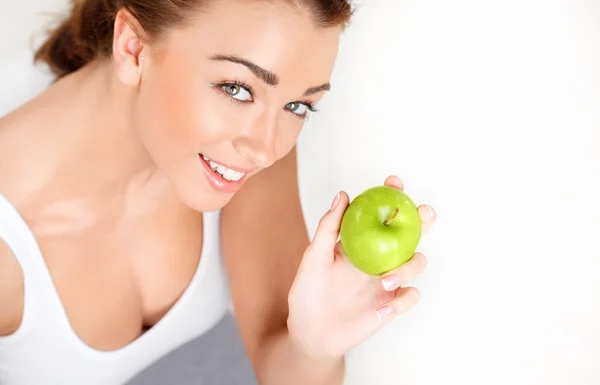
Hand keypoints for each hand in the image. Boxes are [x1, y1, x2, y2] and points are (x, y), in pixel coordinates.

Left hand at [287, 175, 436, 359]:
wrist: (311, 333)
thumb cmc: (308, 293)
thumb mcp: (313, 258)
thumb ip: (328, 228)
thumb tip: (341, 196)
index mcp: (361, 242)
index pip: (380, 214)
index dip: (392, 196)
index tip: (393, 183)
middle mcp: (378, 257)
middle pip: (410, 233)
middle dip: (422, 219)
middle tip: (422, 213)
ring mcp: (387, 280)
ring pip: (417, 262)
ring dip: (409, 267)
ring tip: (385, 280)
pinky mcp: (391, 304)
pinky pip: (411, 297)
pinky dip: (403, 299)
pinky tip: (383, 308)